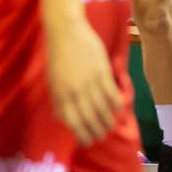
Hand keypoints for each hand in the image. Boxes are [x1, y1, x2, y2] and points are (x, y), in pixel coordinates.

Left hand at [45, 16, 121, 144]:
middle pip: (89, 119)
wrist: (66, 30)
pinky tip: (118, 110)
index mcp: (60, 94)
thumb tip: (63, 120)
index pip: (73, 122)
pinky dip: (116, 105)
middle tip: (101, 137)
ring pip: (102, 109)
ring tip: (110, 127)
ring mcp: (89, 82)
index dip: (82, 135)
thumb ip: (58, 100)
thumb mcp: (52, 80)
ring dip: (108, 122)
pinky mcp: (102, 72)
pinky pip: (112, 94)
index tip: (87, 142)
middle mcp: (75, 91)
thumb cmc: (57, 55)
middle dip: (96, 132)